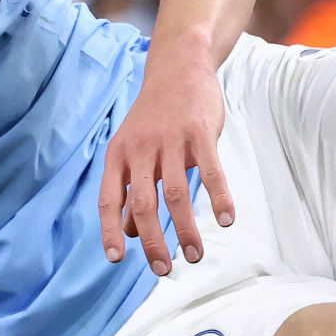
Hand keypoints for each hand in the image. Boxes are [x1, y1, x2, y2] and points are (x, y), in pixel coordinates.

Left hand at [97, 47, 234, 274]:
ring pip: (176, 194)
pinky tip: (226, 220)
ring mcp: (170, 140)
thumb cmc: (154, 116)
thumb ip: (129, 187)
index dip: (111, 230)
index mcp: (119, 154)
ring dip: (185, 230)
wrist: (178, 66)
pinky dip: (219, 199)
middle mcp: (140, 149)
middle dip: (153, 241)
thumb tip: (130, 233)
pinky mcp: (199, 133)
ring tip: (194, 255)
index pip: (109, 198)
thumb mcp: (133, 148)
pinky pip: (210, 173)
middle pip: (143, 203)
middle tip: (164, 269)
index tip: (117, 259)